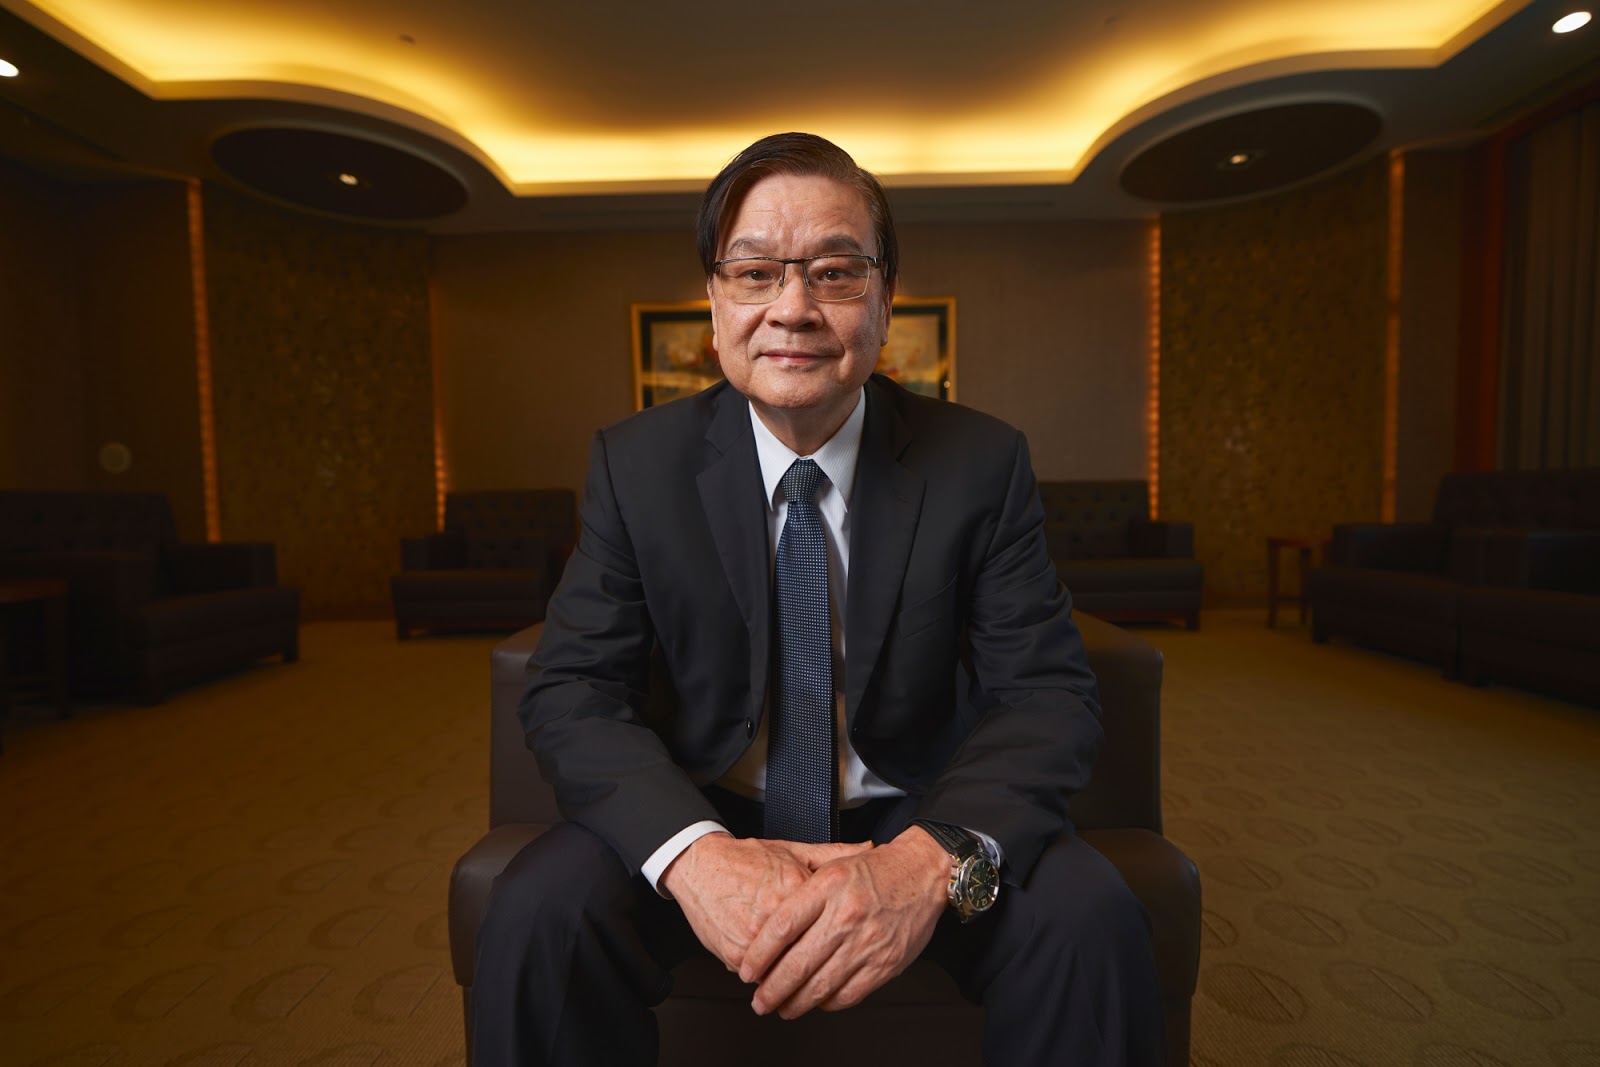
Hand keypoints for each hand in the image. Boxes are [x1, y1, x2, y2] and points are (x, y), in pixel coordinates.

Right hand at [661, 833, 871, 973]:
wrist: (700, 865)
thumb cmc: (746, 859)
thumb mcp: (793, 851)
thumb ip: (833, 853)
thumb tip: (869, 848)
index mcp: (795, 887)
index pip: (830, 923)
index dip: (842, 937)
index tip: (849, 944)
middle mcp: (775, 913)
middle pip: (811, 954)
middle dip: (823, 968)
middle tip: (830, 972)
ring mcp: (754, 937)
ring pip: (786, 971)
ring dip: (794, 979)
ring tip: (803, 979)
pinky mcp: (735, 953)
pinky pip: (760, 975)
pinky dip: (769, 976)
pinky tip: (774, 973)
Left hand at [740, 826, 949, 1018]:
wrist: (924, 872)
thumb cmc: (875, 870)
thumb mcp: (832, 863)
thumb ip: (802, 891)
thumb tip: (767, 927)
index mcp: (828, 886)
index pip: (782, 928)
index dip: (759, 955)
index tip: (748, 971)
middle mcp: (846, 914)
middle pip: (797, 963)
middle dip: (772, 990)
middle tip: (759, 1001)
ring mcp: (867, 942)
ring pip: (821, 985)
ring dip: (796, 1003)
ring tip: (783, 1007)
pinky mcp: (886, 963)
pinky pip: (849, 994)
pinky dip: (828, 1003)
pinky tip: (818, 1001)